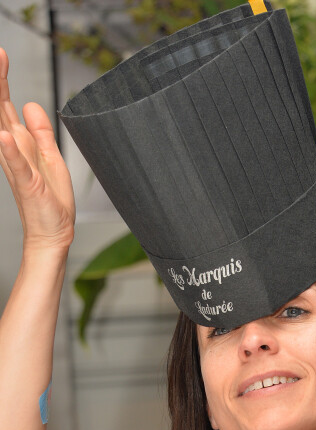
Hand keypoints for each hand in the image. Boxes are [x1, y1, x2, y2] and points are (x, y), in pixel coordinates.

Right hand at [0, 48, 74, 251]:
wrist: (54, 231)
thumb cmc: (51, 200)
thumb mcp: (50, 156)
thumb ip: (41, 131)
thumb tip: (31, 105)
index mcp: (20, 142)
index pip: (6, 105)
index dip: (3, 80)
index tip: (0, 55)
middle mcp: (14, 150)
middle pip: (1, 111)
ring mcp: (18, 166)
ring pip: (3, 131)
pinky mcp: (27, 183)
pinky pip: (16, 164)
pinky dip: (10, 150)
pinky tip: (5, 135)